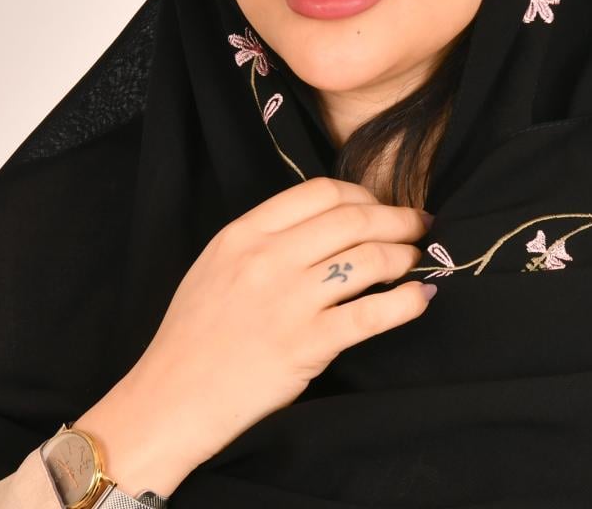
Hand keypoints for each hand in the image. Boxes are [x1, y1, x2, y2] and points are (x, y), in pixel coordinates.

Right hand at [75, 176, 434, 493]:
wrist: (170, 398)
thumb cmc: (193, 333)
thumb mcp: (217, 264)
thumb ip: (265, 238)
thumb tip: (327, 223)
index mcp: (244, 233)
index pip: (320, 192)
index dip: (363, 194)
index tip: (380, 206)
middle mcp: (268, 259)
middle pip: (353, 219)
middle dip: (396, 219)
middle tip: (418, 225)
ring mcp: (289, 301)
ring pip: (368, 259)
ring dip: (404, 256)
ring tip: (415, 260)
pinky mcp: (308, 345)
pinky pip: (372, 314)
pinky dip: (406, 302)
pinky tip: (420, 298)